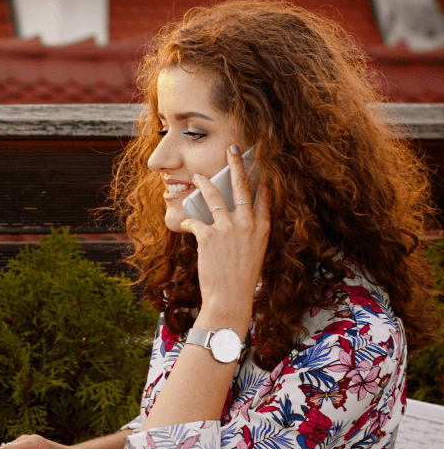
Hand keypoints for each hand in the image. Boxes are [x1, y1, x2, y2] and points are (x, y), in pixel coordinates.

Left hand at [180, 145, 269, 331]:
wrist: (229, 300)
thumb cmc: (241, 280)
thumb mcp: (253, 252)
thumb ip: (248, 232)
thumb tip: (237, 215)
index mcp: (262, 228)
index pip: (264, 195)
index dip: (260, 175)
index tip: (259, 160)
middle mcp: (247, 224)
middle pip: (242, 186)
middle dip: (237, 163)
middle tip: (232, 148)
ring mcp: (228, 229)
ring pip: (215, 195)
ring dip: (205, 183)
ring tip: (199, 177)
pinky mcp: (209, 236)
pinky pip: (195, 219)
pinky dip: (188, 219)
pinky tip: (185, 221)